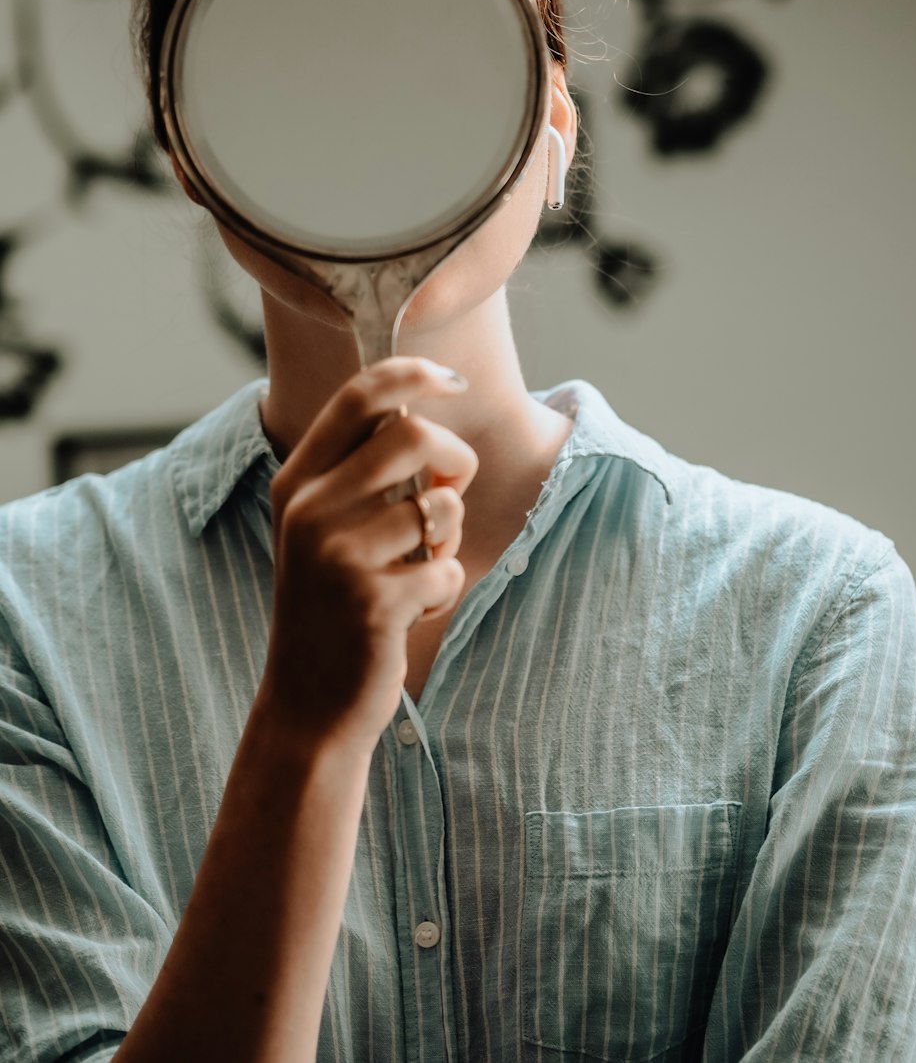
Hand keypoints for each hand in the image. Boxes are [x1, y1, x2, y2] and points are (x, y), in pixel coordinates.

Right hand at [258, 357, 476, 753]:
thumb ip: (360, 472)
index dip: (415, 374)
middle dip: (455, 462)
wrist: (308, 704)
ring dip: (449, 542)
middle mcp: (309, 510)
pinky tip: (411, 613)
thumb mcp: (324, 528)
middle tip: (448, 499)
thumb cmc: (332, 604)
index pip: (359, 397)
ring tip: (420, 571)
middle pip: (414, 436)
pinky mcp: (372, 603)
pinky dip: (444, 592)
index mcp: (297, 482)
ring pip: (440, 508)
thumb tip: (427, 411)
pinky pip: (446, 572)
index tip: (453, 381)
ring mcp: (337, 556)